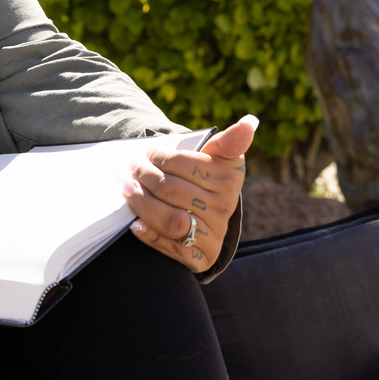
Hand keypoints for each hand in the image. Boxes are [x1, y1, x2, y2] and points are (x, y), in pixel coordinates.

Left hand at [123, 115, 255, 272]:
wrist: (209, 220)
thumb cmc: (207, 179)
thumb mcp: (218, 158)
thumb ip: (229, 140)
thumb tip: (251, 121)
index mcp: (228, 179)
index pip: (186, 164)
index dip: (161, 157)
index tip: (145, 153)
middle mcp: (224, 208)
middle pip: (173, 191)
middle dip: (145, 177)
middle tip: (130, 170)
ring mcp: (213, 235)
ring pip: (170, 220)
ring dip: (142, 204)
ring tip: (127, 190)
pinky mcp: (201, 258)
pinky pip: (171, 247)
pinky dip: (149, 235)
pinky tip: (135, 223)